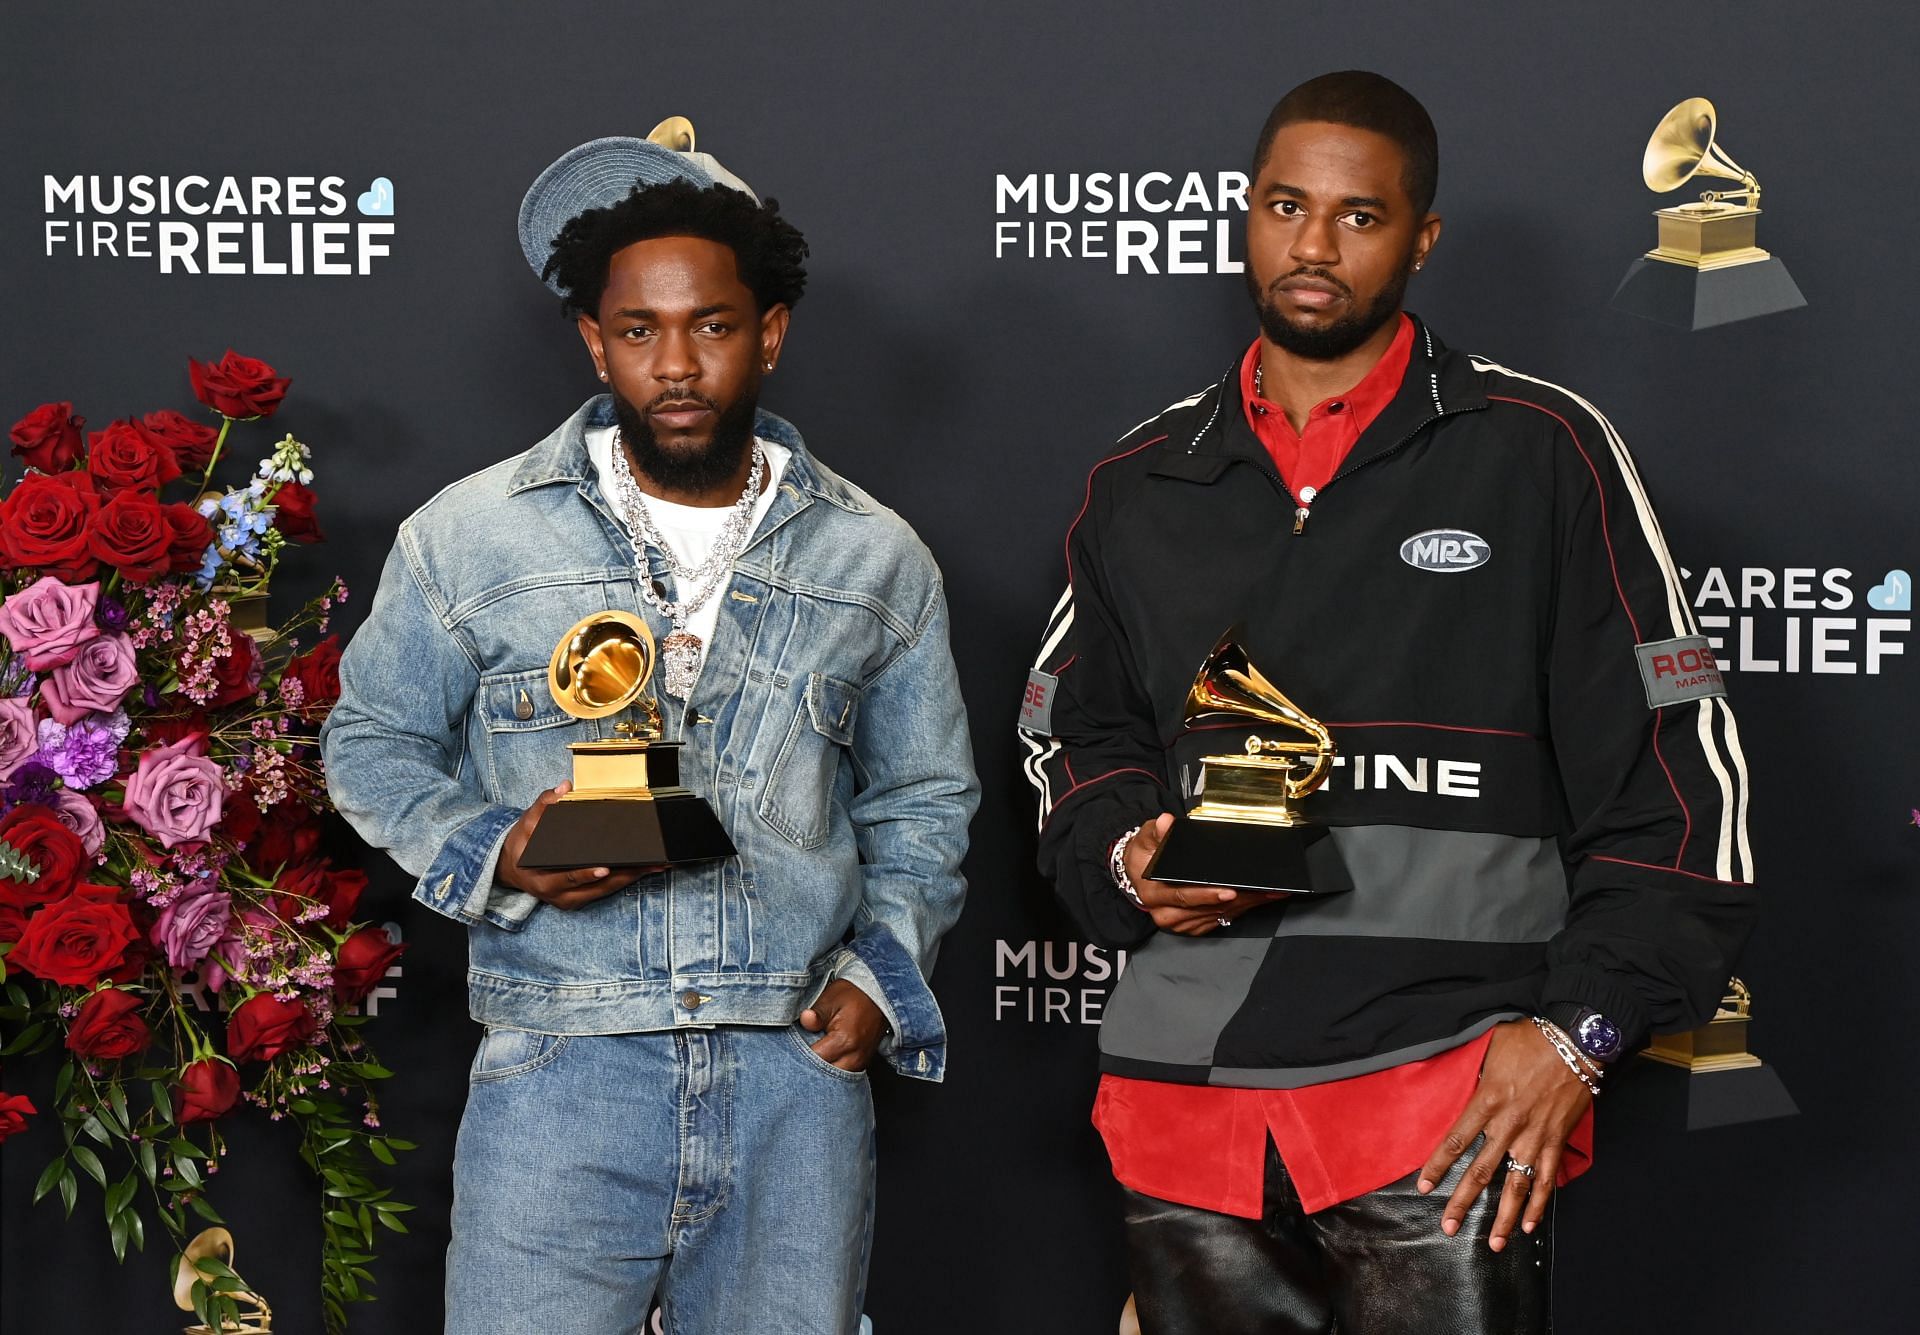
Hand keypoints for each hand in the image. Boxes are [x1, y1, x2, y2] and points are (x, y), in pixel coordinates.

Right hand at [495, 782, 651, 908]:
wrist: (512, 868)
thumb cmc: (522, 844)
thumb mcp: (527, 823)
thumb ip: (544, 805)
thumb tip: (564, 787)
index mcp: (542, 878)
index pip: (567, 877)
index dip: (585, 874)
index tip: (604, 868)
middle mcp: (557, 894)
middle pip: (596, 887)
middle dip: (624, 875)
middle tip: (649, 863)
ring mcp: (569, 900)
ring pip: (604, 891)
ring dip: (631, 878)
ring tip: (655, 865)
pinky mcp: (578, 900)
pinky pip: (604, 892)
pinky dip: (623, 880)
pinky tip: (642, 870)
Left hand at [798, 980, 888, 1071]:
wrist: (879, 997)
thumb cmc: (854, 995)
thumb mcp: (832, 998)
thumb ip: (817, 1013)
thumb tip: (804, 1020)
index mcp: (844, 1041)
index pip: (813, 1059)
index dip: (798, 1054)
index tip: (791, 1046)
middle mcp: (854, 1057)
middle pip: (823, 1076)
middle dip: (809, 1067)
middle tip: (798, 1054)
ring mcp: (860, 1063)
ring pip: (833, 1080)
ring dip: (820, 1072)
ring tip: (811, 1056)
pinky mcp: (861, 1064)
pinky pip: (842, 1076)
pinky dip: (831, 1071)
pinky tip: (823, 1059)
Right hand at [1125, 813, 1287, 935]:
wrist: (1139, 873)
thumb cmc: (1145, 856)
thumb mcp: (1146, 838)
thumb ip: (1157, 831)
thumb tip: (1167, 822)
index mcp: (1153, 894)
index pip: (1183, 896)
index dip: (1207, 895)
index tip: (1229, 891)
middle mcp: (1166, 913)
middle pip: (1207, 909)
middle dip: (1239, 899)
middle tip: (1265, 890)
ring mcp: (1181, 923)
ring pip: (1218, 916)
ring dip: (1246, 905)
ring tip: (1269, 892)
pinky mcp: (1193, 926)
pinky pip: (1220, 920)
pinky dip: (1240, 910)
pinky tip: (1257, 899)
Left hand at [1416, 1018, 1593, 1249]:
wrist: (1576, 1041)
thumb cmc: (1530, 1039)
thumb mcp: (1491, 1048)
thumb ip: (1474, 1071)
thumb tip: (1458, 1082)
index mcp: (1487, 1100)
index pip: (1455, 1141)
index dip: (1437, 1166)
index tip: (1424, 1186)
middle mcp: (1508, 1125)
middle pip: (1480, 1172)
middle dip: (1461, 1202)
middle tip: (1447, 1225)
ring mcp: (1534, 1137)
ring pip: (1515, 1186)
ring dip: (1504, 1217)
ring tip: (1494, 1243)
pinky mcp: (1556, 1141)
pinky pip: (1546, 1180)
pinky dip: (1539, 1204)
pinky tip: (1530, 1226)